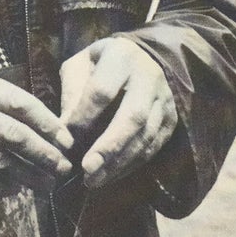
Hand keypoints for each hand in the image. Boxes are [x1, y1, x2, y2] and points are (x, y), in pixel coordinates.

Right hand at [0, 67, 75, 196]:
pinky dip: (0, 189)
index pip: (20, 102)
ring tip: (45, 183)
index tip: (66, 138)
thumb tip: (29, 116)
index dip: (48, 123)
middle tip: (63, 166)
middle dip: (46, 153)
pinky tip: (13, 191)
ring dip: (28, 176)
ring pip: (1, 162)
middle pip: (15, 135)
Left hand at [59, 38, 177, 192]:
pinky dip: (132, 164)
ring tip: (95, 180)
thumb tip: (64, 134)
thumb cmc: (100, 64)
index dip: (84, 119)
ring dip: (120, 162)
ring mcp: (164, 99)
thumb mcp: (79, 67)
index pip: (102, 92)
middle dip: (109, 147)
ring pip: (146, 136)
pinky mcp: (171, 119)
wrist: (140, 57)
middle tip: (87, 169)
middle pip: (132, 117)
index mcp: (121, 57)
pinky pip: (154, 146)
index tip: (65, 141)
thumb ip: (72, 95)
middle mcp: (148, 77)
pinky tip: (112, 175)